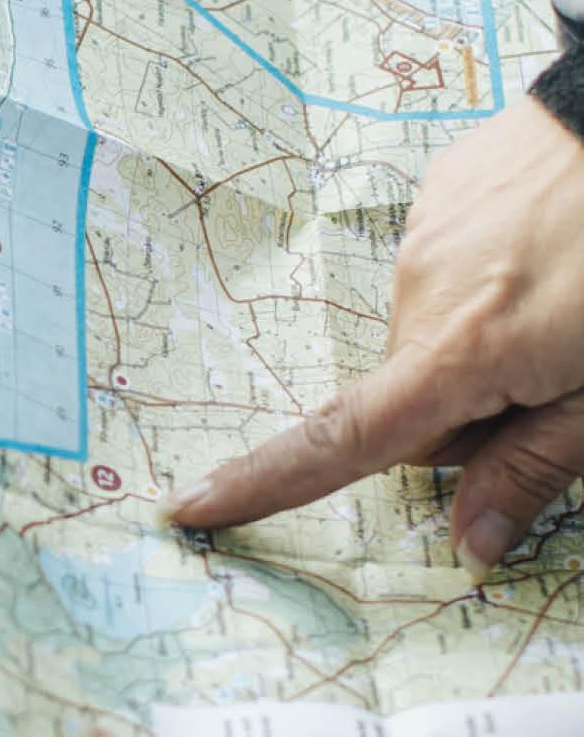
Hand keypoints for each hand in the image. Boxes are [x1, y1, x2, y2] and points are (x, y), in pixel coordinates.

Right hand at [167, 95, 583, 572]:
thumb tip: (471, 543)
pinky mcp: (441, 193)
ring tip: (563, 310)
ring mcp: (426, 235)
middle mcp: (422, 293)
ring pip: (430, 340)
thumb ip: (534, 468)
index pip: (341, 440)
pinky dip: (486, 289)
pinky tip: (550, 256)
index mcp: (460, 353)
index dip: (265, 484)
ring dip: (480, 351)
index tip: (190, 507)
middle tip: (555, 390)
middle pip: (412, 404)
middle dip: (468, 420)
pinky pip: (444, 276)